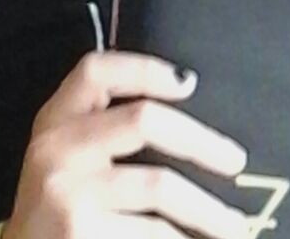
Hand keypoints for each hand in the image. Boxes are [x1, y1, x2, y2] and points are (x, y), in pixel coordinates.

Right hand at [2, 50, 248, 238]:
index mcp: (53, 121)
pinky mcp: (79, 235)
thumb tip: (193, 123)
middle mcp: (55, 150)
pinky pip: (153, 233)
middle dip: (201, 141)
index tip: (189, 82)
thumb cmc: (59, 212)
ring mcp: (66, 195)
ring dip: (208, 210)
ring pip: (159, 186)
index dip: (144, 68)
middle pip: (143, 120)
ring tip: (234, 226)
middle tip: (236, 161)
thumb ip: (105, 131)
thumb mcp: (67, 159)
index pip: (95, 71)